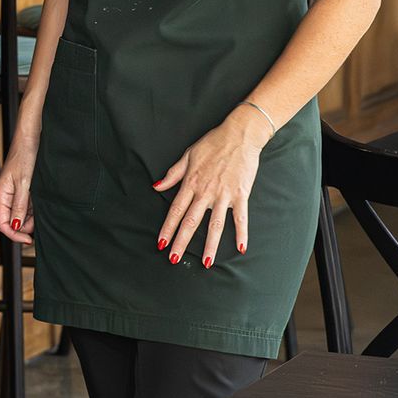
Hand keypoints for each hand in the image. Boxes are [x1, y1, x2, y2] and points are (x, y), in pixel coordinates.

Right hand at [0, 130, 39, 244]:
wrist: (31, 137)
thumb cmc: (24, 154)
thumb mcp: (24, 183)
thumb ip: (19, 206)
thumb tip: (16, 226)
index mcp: (1, 194)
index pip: (2, 223)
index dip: (14, 234)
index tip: (28, 239)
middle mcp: (6, 196)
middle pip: (13, 221)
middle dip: (25, 225)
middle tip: (38, 220)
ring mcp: (15, 193)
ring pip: (22, 215)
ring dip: (31, 216)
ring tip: (40, 206)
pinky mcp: (24, 189)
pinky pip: (28, 205)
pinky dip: (35, 207)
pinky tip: (41, 202)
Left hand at [152, 110, 267, 268]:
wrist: (239, 135)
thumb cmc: (213, 143)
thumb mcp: (188, 155)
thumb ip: (173, 174)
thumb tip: (156, 186)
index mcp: (191, 183)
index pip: (176, 209)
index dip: (167, 227)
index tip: (161, 243)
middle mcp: (205, 191)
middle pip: (191, 221)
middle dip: (181, 242)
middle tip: (174, 259)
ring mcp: (224, 194)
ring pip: (215, 224)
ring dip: (209, 244)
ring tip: (205, 262)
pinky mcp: (241, 194)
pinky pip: (241, 217)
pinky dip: (242, 233)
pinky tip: (241, 247)